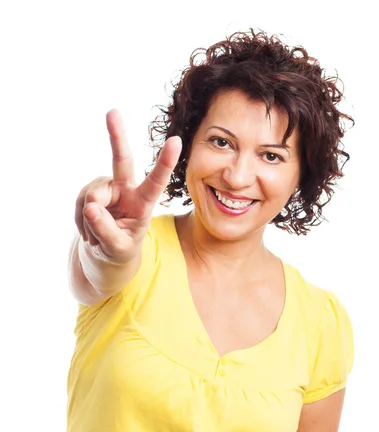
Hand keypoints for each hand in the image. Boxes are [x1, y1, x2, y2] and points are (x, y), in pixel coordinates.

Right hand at [75, 109, 181, 263]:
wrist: (105, 252)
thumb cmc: (120, 248)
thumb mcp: (118, 247)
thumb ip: (107, 230)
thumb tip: (91, 207)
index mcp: (144, 202)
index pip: (156, 182)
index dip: (165, 162)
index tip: (176, 141)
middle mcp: (127, 189)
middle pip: (121, 160)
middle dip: (117, 136)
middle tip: (113, 112)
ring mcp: (107, 188)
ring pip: (91, 197)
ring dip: (90, 221)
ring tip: (99, 235)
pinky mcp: (91, 191)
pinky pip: (81, 203)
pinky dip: (82, 221)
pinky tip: (90, 229)